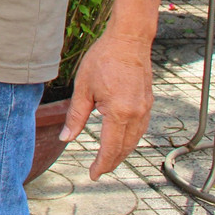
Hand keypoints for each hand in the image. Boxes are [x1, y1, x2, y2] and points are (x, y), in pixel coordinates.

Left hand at [59, 32, 153, 179]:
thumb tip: (65, 137)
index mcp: (119, 113)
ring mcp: (145, 109)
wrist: (129, 40)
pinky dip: (130, 139)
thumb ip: (76, 116)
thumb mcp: (83, 87)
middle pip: (125, 148)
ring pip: (135, 140)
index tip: (93, 174)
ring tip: (108, 158)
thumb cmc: (104, 59)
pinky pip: (140, 129)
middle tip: (98, 170)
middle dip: (111, 162)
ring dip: (122, 152)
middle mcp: (136, 114)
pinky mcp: (148, 102)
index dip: (101, 164)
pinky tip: (121, 139)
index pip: (111, 148)